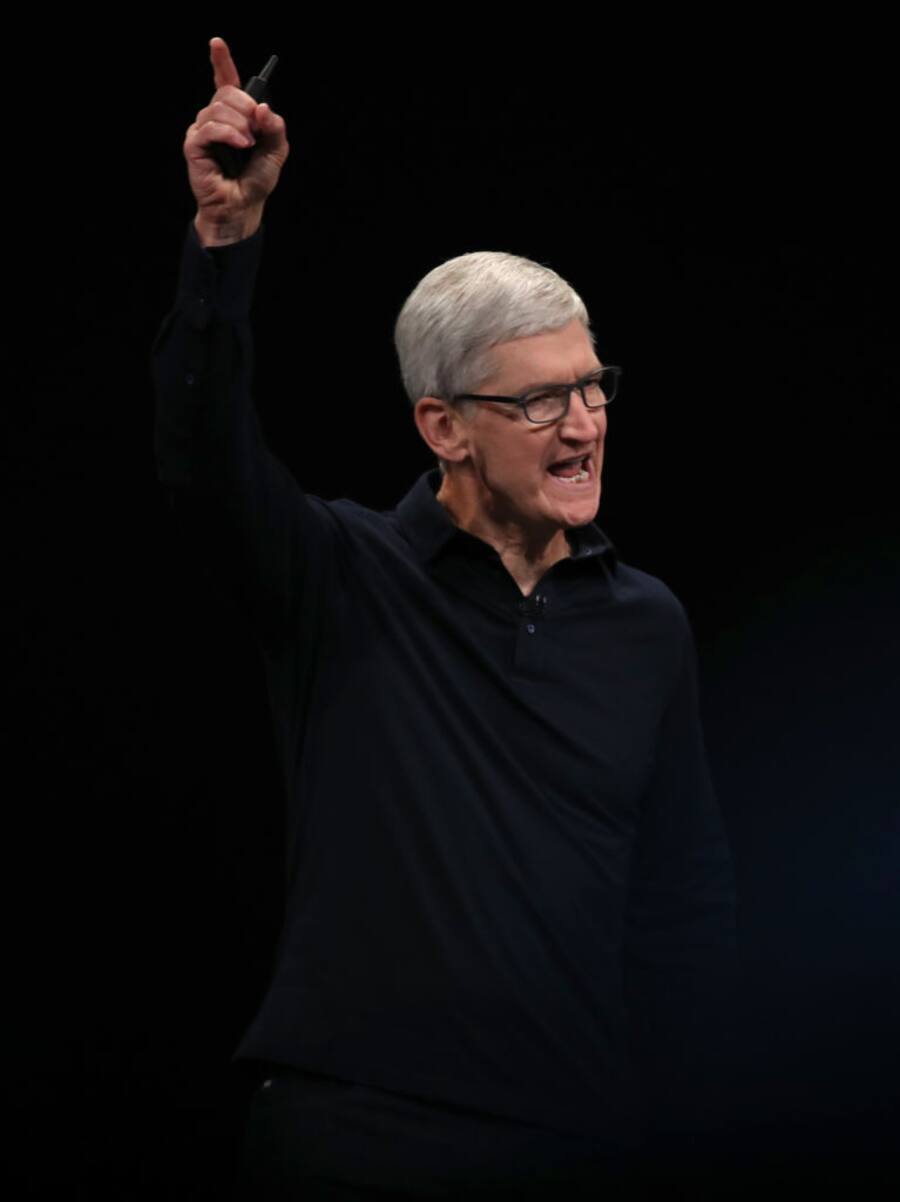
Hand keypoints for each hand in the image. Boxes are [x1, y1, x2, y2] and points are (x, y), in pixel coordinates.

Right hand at [184, 37, 288, 245]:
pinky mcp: (193, 145)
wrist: (243, 206)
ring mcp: (202, 130)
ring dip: (240, 124)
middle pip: (227, 92)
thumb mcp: (276, 151)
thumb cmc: (256, 181)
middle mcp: (215, 119)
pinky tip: (241, 144)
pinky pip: (210, 126)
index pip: (225, 82)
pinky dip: (229, 133)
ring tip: (248, 144)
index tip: (216, 43)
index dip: (221, 61)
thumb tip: (263, 108)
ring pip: (218, 107)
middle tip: (256, 132)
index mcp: (234, 116)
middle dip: (246, 107)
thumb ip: (276, 127)